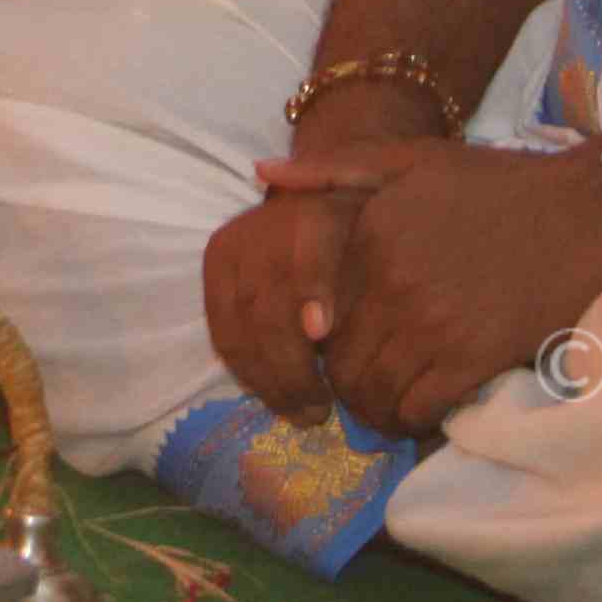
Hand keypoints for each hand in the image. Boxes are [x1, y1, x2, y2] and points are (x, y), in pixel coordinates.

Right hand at [202, 187, 369, 420]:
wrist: (316, 189)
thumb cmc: (364, 213)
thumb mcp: (386, 212)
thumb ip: (377, 248)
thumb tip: (321, 310)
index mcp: (310, 214)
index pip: (303, 258)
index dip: (310, 292)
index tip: (322, 336)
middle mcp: (261, 232)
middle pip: (266, 310)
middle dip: (292, 368)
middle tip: (322, 409)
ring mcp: (231, 252)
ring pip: (239, 331)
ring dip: (269, 382)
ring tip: (305, 412)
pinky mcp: (214, 269)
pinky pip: (222, 334)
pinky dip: (247, 372)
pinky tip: (277, 394)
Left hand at [249, 137, 601, 439]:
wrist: (583, 209)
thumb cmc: (496, 183)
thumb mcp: (410, 159)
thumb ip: (333, 169)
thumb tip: (261, 173)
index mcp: (369, 236)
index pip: (316, 310)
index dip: (319, 340)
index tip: (332, 350)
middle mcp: (392, 283)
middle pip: (340, 361)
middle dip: (344, 385)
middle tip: (359, 391)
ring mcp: (433, 323)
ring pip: (374, 392)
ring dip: (374, 410)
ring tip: (385, 408)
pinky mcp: (474, 356)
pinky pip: (420, 408)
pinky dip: (412, 419)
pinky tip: (420, 412)